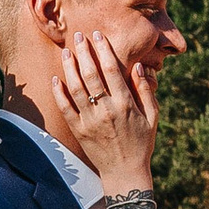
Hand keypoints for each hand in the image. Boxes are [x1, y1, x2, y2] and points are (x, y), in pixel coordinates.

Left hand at [52, 30, 159, 190]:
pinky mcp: (78, 130)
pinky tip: (56, 79)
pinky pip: (65, 108)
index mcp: (125, 104)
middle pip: (91, 74)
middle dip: (84, 52)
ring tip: (67, 52)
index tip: (98, 35)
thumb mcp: (153, 117)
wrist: (124, 172)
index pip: (112, 70)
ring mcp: (89, 120)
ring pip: (75, 88)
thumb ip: (146, 91)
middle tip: (78, 36)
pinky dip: (59, 92)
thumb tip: (139, 67)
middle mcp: (105, 110)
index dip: (103, 50)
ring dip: (69, 68)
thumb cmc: (142, 143)